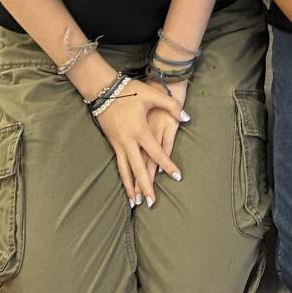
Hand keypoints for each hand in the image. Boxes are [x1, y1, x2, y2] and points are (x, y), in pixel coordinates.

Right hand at [91, 77, 189, 207]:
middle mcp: (128, 141)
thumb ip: (172, 105)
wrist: (103, 89)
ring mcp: (118, 144)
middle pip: (139, 168)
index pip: (157, 152)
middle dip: (145, 186)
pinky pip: (119, 165)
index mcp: (140, 130)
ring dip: (131, 187)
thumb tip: (187, 118)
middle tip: (152, 203)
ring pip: (126, 170)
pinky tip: (127, 188)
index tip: (177, 177)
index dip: (167, 165)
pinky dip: (123, 178)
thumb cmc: (129, 90)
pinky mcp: (112, 143)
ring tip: (136, 203)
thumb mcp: (152, 95)